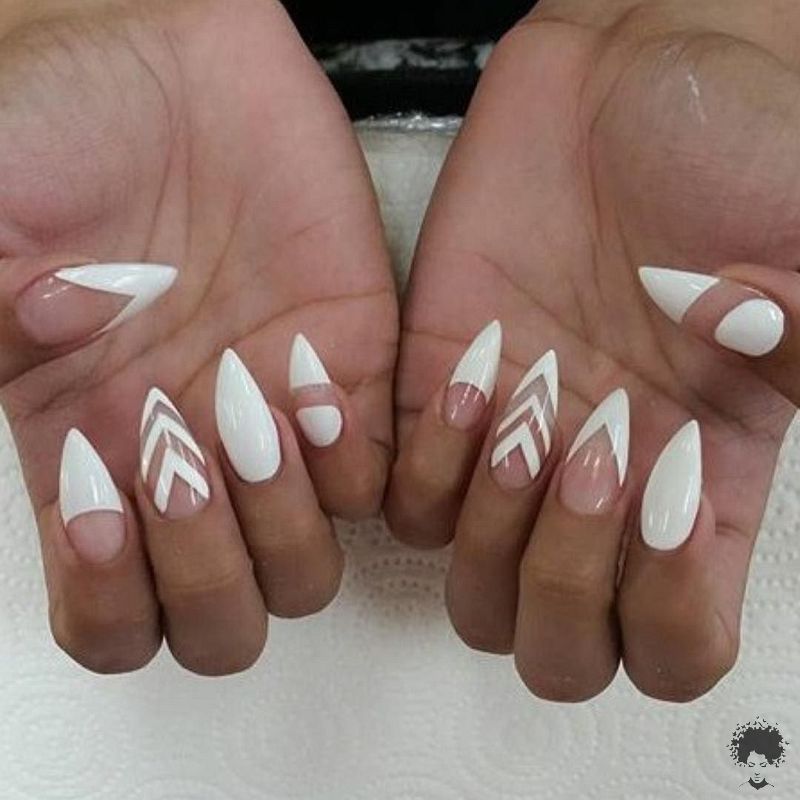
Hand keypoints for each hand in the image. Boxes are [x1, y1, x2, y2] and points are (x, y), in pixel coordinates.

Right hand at [0, 0, 395, 673]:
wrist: (165, 64)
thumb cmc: (63, 133)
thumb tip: (47, 346)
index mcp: (91, 459)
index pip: (113, 618)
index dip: (112, 603)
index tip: (100, 508)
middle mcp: (188, 464)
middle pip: (224, 619)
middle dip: (210, 570)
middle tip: (184, 461)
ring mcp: (276, 431)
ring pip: (307, 568)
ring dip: (282, 518)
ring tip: (245, 403)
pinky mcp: (351, 379)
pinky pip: (378, 480)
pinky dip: (350, 457)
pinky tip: (308, 377)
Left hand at [386, 0, 799, 701]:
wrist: (628, 81)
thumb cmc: (727, 149)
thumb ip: (799, 345)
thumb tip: (747, 366)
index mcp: (700, 485)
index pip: (673, 648)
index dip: (665, 616)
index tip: (671, 503)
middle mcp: (601, 488)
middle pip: (554, 645)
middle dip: (561, 585)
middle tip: (587, 461)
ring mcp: (512, 449)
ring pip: (470, 588)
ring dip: (491, 527)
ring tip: (526, 410)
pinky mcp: (440, 396)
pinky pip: (403, 501)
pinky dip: (426, 465)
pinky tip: (473, 379)